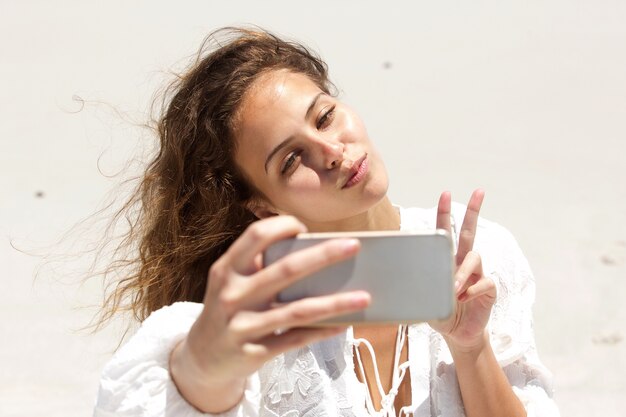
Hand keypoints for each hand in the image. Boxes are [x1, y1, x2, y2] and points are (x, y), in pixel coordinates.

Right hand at [170, 215, 370, 412]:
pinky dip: (322, 331)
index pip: (256, 236)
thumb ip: (260, 265)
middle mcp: (232, 295)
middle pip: (286, 270)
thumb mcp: (231, 282)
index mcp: (227, 269)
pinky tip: (344, 324)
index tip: (304, 228)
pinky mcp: (254, 353)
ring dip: (335, 303)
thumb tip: (316, 251)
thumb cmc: (228, 309)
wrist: (201, 359)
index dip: (283, 226)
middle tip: (355, 246)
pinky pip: (295, 340)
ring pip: (297, 311)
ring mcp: (242, 326)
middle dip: (324, 255)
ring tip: (365, 296)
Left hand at [428, 189, 496, 350]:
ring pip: (474, 258)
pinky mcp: (489, 289)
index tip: (446, 194)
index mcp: (447, 261)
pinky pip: (483, 282)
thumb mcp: (426, 297)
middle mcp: (464, 263)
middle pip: (470, 232)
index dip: (446, 213)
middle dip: (474, 211)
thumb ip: (421, 285)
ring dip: (462, 271)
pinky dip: (472, 289)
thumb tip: (407, 276)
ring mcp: (478, 274)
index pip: (446, 232)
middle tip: (479, 192)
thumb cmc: (440, 312)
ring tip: (453, 288)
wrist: (457, 334)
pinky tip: (464, 298)